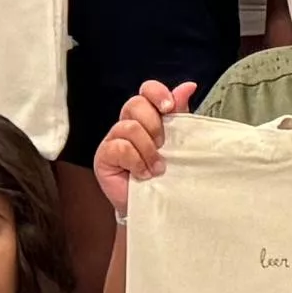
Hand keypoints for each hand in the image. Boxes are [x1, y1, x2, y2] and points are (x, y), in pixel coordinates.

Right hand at [94, 78, 196, 207]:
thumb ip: (180, 114)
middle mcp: (127, 124)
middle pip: (135, 104)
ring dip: (148, 150)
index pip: (146, 91)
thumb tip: (188, 86)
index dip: (157, 93)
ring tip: (157, 168)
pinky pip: (119, 147)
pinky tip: (142, 174)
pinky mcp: (103, 156)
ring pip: (129, 127)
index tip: (170, 107)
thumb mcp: (177, 141)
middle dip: (154, 124)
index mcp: (146, 117)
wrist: (153, 205)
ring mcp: (113, 139)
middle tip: (163, 145)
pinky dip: (136, 161)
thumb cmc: (165, 174)